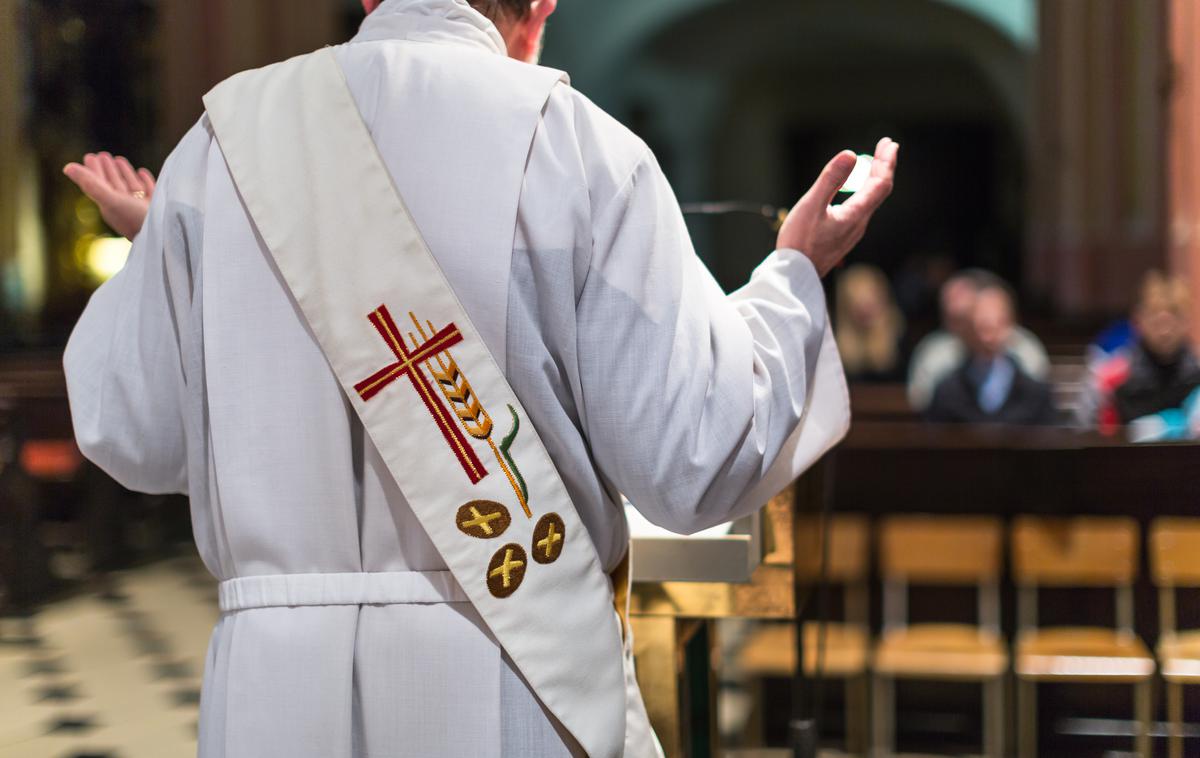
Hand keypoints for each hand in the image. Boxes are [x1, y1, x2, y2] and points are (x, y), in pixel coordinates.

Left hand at [63, 152, 156, 239]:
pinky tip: (142, 172)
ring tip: (119, 159)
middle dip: (107, 170)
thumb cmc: (136, 219)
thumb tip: (66, 167)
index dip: (94, 171)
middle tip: (102, 155)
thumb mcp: (111, 200)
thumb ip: (91, 184)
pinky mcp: (158, 207)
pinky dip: (145, 180)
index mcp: (111, 205)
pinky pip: (149, 191)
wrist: (165, 236)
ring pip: (130, 187)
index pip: (100, 184)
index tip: (90, 156)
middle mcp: (125, 206)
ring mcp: (141, 207)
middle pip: (113, 184)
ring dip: (124, 173)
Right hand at [776, 137, 898, 276]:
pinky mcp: (843, 236)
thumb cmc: (800, 242)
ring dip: (873, 178)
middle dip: (883, 166)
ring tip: (873, 162)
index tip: (889, 144)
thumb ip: (831, 179)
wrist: (795, 275)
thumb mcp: (812, 205)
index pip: (880, 184)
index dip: (887, 162)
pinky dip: (862, 191)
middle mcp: (859, 223)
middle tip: (885, 146)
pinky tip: (854, 189)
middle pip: (879, 190)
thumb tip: (850, 154)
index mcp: (855, 214)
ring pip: (870, 200)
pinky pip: (860, 208)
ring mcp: (852, 231)